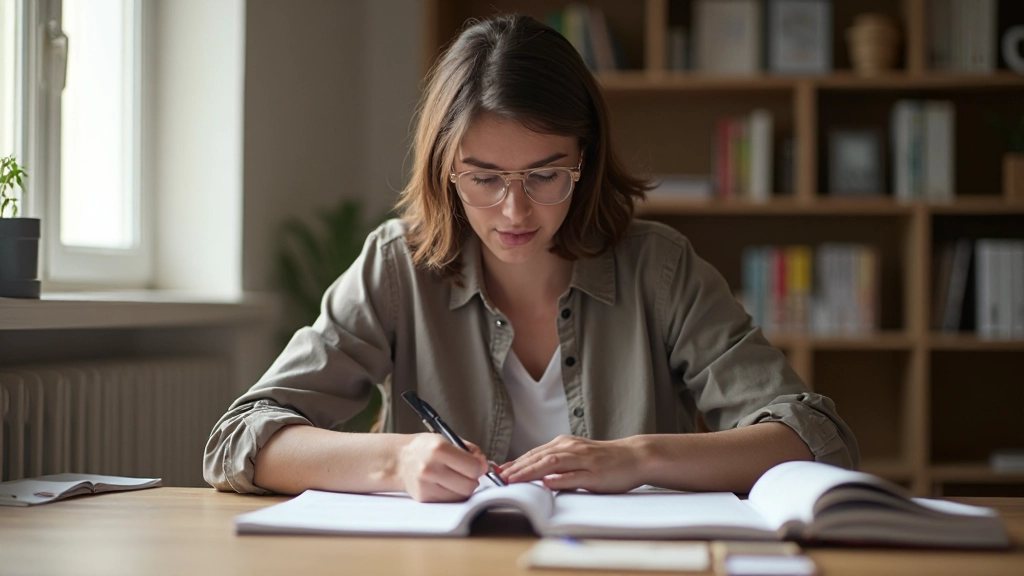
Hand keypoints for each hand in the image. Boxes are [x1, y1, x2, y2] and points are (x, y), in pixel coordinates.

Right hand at [396, 434, 487, 501]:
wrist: (400, 460)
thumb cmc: (426, 448)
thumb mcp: (447, 439)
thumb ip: (469, 450)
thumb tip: (484, 465)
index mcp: (438, 449)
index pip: (473, 467)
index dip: (480, 467)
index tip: (479, 464)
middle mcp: (430, 468)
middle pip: (469, 485)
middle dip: (473, 479)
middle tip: (468, 472)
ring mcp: (426, 485)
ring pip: (461, 496)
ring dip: (463, 488)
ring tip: (456, 477)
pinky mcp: (424, 497)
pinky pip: (450, 501)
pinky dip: (453, 493)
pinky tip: (446, 484)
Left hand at [498, 435, 645, 492]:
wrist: (634, 456)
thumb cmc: (605, 459)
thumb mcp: (577, 456)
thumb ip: (557, 462)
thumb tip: (534, 473)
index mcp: (565, 444)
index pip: (534, 453)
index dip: (515, 463)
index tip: (498, 472)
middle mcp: (571, 449)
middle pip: (538, 457)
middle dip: (517, 468)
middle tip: (499, 478)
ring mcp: (583, 460)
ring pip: (552, 464)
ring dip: (530, 472)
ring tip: (514, 480)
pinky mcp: (595, 473)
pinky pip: (574, 476)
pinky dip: (559, 479)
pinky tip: (547, 483)